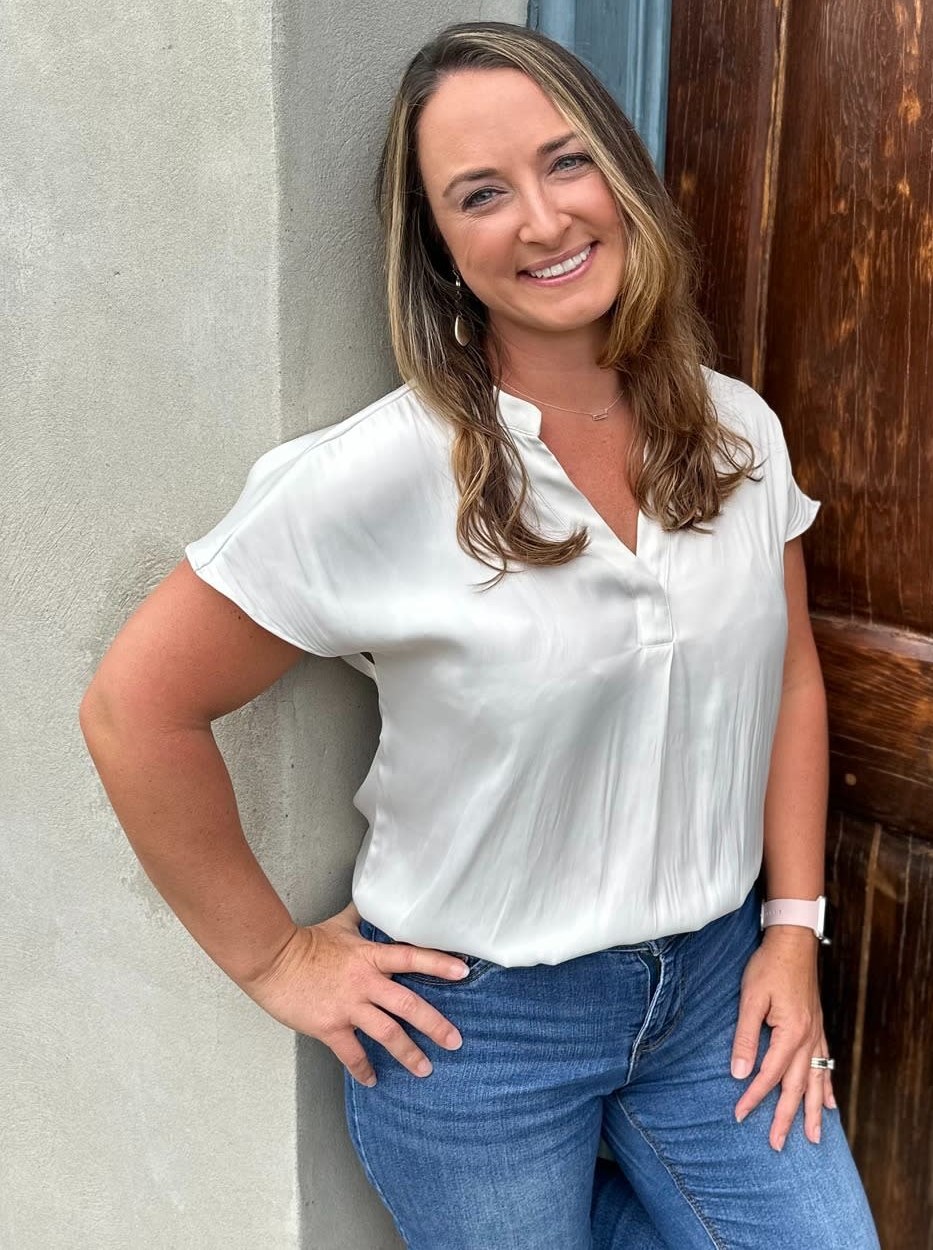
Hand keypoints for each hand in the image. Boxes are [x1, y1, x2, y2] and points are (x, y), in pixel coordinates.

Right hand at [239, 900, 469, 1086]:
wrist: (272, 960)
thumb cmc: (305, 941)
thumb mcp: (339, 925)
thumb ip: (360, 917)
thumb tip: (371, 900)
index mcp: (370, 956)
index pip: (412, 956)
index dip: (439, 962)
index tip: (463, 971)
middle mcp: (365, 982)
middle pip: (408, 1004)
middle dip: (434, 1024)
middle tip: (455, 1041)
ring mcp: (349, 1006)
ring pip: (387, 1033)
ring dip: (408, 1053)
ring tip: (424, 1069)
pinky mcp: (330, 1027)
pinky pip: (351, 1053)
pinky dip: (363, 1069)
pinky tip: (372, 1080)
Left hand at [730, 929, 837, 1149]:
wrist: (792, 942)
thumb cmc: (768, 966)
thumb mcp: (750, 999)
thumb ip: (745, 1037)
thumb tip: (737, 1072)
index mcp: (791, 1033)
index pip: (770, 1075)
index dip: (754, 1096)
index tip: (740, 1115)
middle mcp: (809, 1038)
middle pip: (797, 1087)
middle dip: (787, 1118)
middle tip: (777, 1144)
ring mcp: (817, 1034)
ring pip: (817, 1081)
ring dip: (814, 1111)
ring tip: (814, 1137)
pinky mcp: (817, 1027)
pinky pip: (825, 1064)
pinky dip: (828, 1087)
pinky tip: (830, 1103)